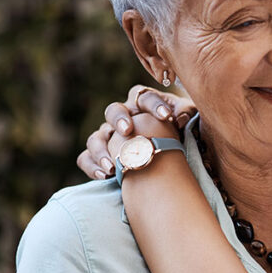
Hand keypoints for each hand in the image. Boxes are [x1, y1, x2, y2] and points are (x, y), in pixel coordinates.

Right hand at [77, 85, 196, 179]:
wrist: (165, 154)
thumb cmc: (176, 131)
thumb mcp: (185, 119)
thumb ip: (185, 113)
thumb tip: (181, 118)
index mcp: (142, 103)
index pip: (144, 97)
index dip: (154, 105)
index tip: (167, 117)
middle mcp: (122, 117)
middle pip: (113, 110)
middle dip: (119, 119)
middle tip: (127, 130)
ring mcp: (108, 136)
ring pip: (96, 137)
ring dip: (102, 150)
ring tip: (113, 165)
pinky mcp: (99, 155)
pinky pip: (86, 158)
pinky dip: (92, 166)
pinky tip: (104, 175)